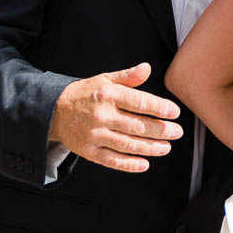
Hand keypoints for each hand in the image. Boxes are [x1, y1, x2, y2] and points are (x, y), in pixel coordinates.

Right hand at [48, 63, 183, 172]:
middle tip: (177, 132)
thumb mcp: (105, 79)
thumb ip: (128, 76)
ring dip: (150, 148)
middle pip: (136, 125)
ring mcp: (94, 135)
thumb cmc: (87, 94)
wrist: (55, 110)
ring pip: (127, 144)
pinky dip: (129, 164)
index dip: (159, 108)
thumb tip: (147, 68)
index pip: (138, 102)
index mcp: (107, 95)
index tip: (175, 112)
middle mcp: (101, 115)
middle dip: (160, 130)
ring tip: (167, 147)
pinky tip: (145, 164)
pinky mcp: (88, 151)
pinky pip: (111, 160)